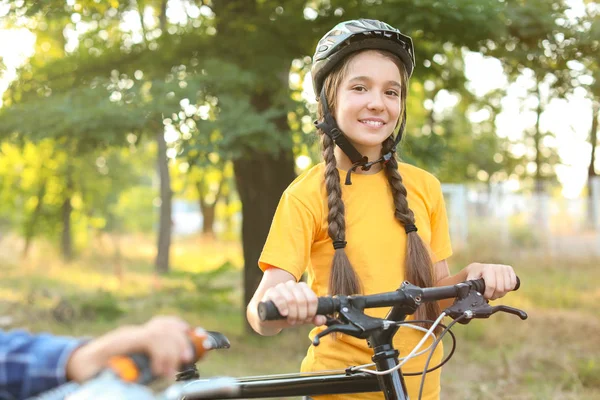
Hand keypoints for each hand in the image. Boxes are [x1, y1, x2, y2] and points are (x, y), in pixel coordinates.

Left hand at [66, 316, 193, 381]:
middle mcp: (133, 332)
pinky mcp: (144, 334)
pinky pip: (165, 324)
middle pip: (162, 331)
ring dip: (181, 340)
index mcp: (121, 340)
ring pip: (166, 326)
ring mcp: (139, 330)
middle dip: (175, 350)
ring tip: (186, 358)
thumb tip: (130, 378)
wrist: (79, 359)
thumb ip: (111, 375)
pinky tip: (188, 333)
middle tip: (174, 372)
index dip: (162, 353)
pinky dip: (179, 328)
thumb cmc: (85, 369)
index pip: (151, 337)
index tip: (163, 372)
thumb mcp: (92, 375)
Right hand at [262, 281, 326, 326]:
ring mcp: (281, 287)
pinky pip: (279, 298)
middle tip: (297, 321)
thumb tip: (322, 320)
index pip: (312, 299)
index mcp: (302, 288)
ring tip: (290, 320)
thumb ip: (313, 318)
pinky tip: (284, 314)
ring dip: (293, 314)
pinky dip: (283, 308)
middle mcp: (292, 285)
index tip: (307, 319)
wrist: (269, 318)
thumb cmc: (287, 315)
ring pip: (291, 300)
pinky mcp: (271, 292)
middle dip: (302, 315)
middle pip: (303, 300)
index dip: (311, 312)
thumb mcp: (302, 317)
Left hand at [465, 263, 516, 299]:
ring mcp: (504, 268)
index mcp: (487, 269)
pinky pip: (513, 284)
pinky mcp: (509, 269)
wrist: (478, 269)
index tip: (485, 296)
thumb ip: (470, 286)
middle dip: (494, 295)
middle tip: (489, 294)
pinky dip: (508, 288)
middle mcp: (496, 267)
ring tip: (494, 291)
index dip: (488, 294)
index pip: (492, 286)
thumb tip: (466, 292)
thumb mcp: (470, 280)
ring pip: (507, 287)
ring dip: (501, 293)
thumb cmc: (474, 276)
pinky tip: (501, 287)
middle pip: (500, 288)